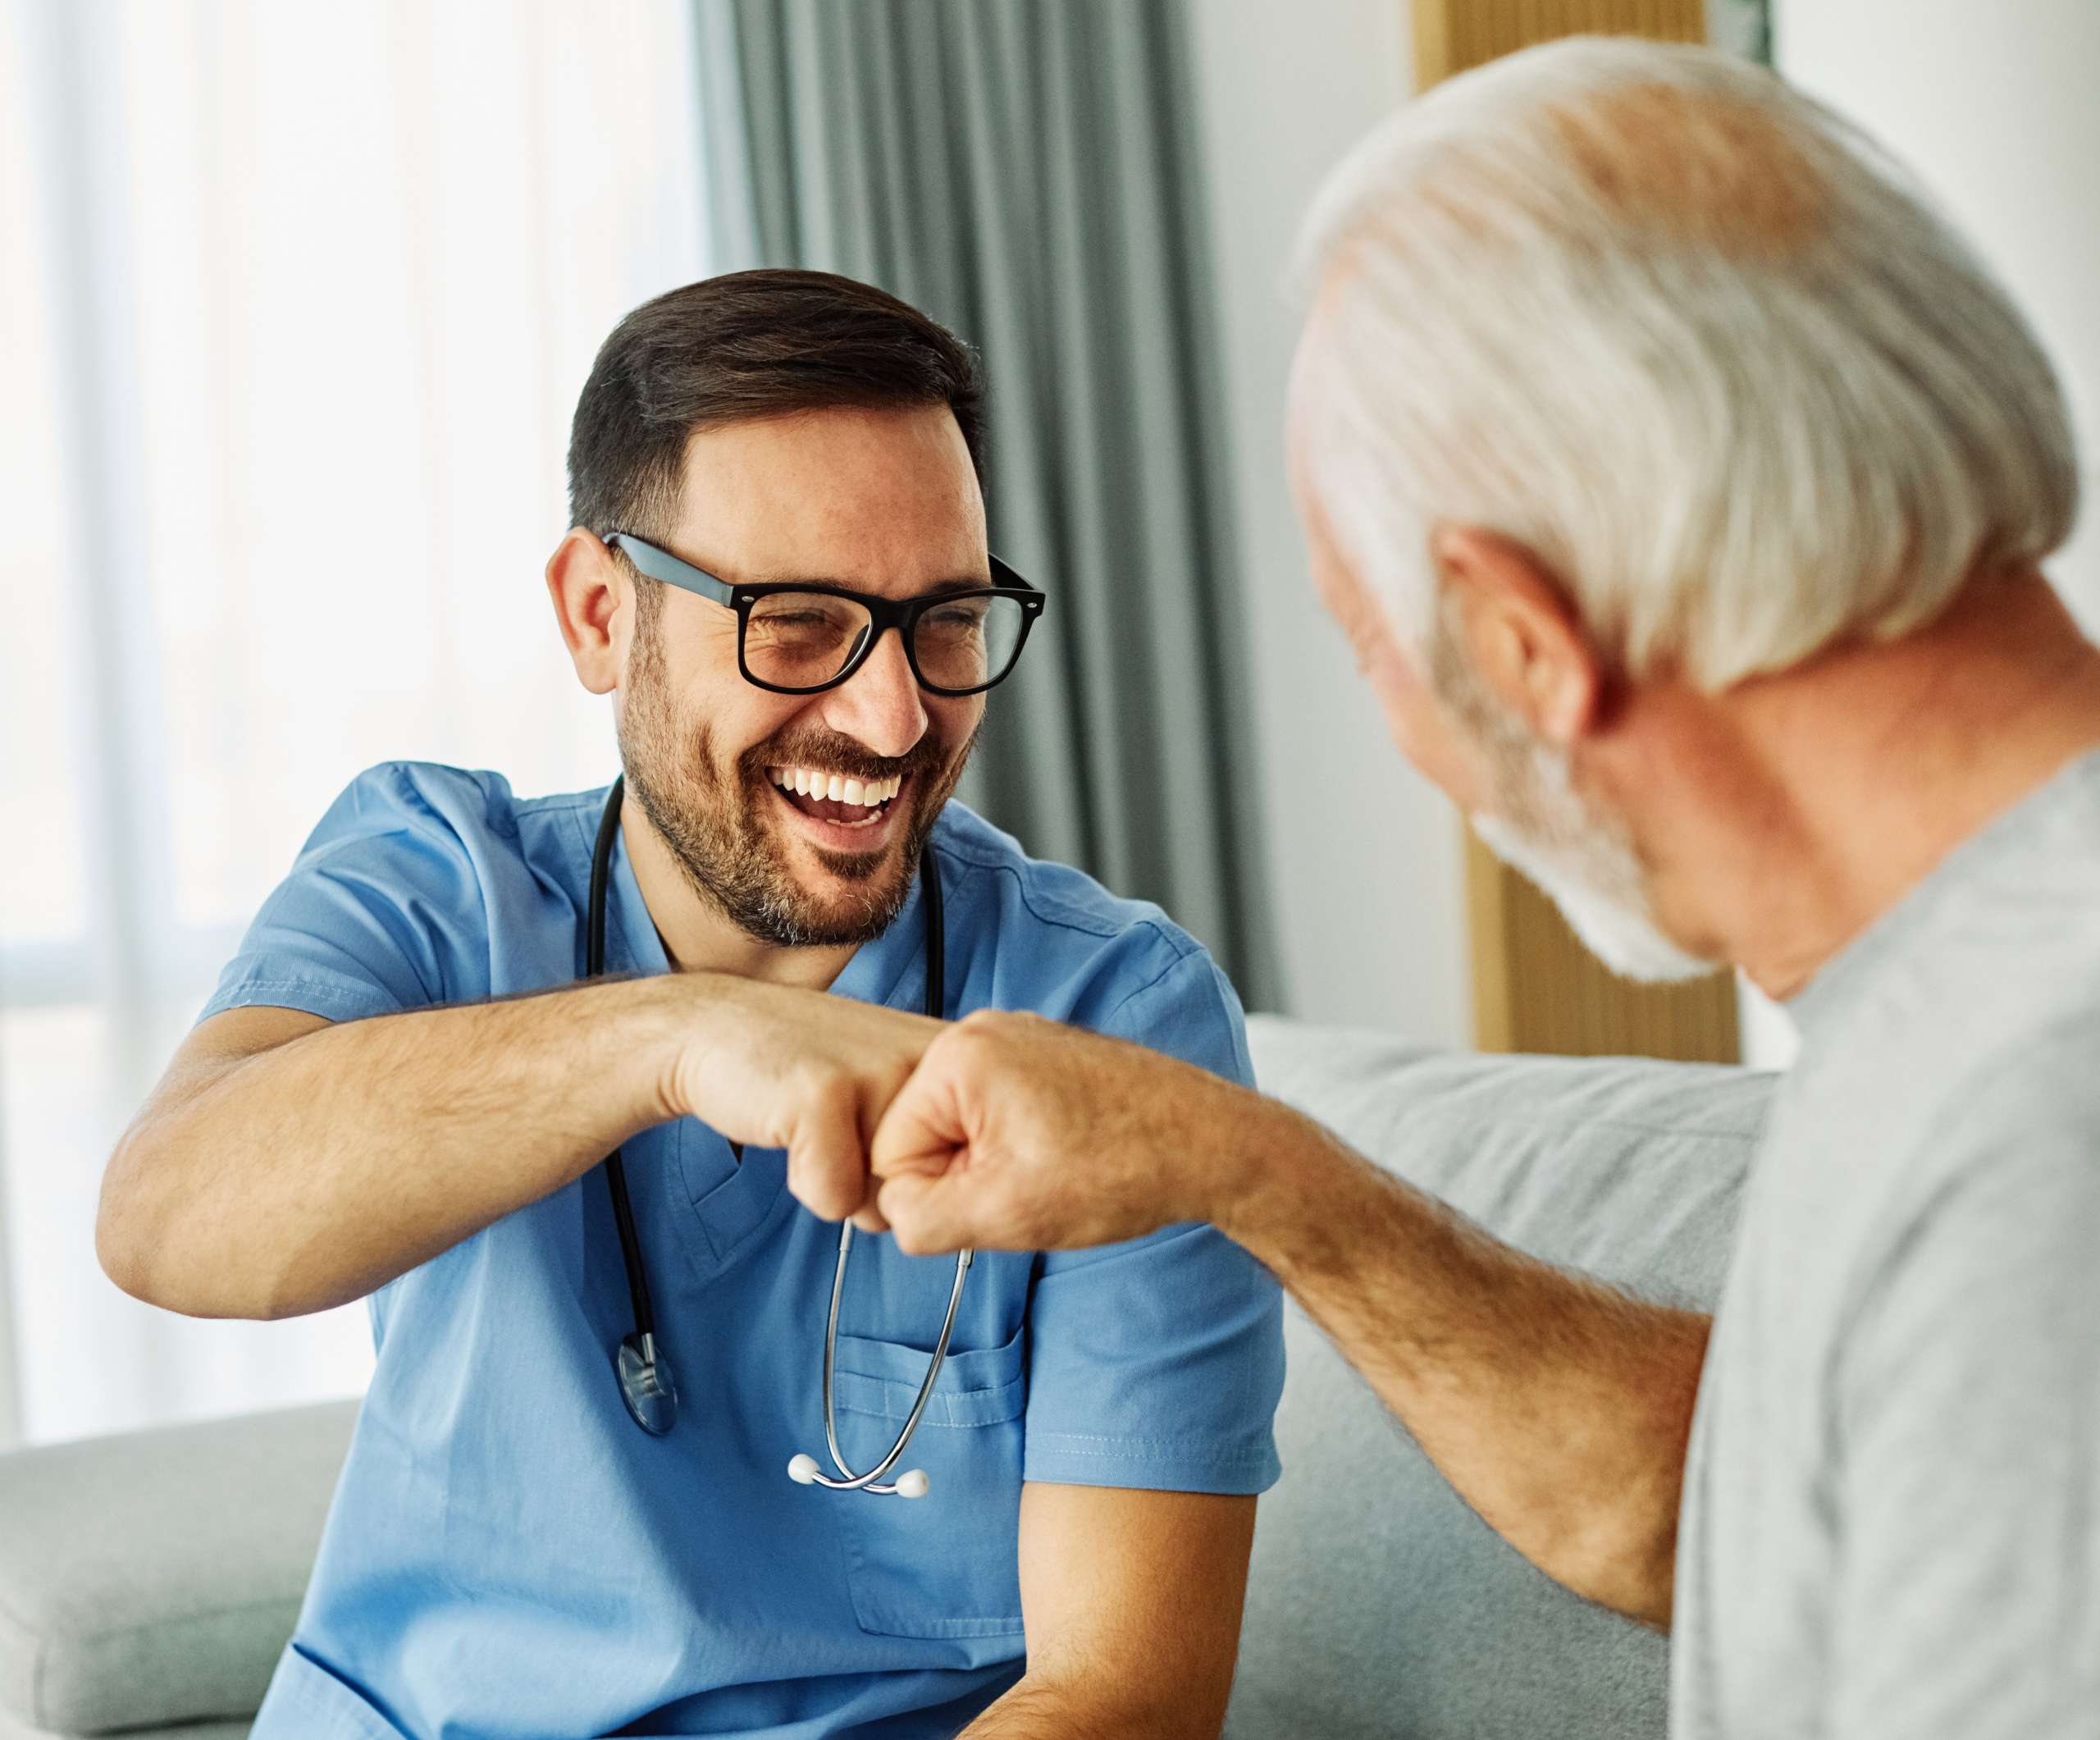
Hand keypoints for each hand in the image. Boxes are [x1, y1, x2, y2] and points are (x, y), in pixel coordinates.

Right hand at [661, 973, 941, 1226]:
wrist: (723, 1027)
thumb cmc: (814, 1073)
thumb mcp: (901, 1092)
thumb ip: (945, 1141)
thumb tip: (953, 1220)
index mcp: (963, 1056)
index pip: (973, 1176)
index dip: (917, 1173)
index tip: (880, 1122)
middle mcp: (935, 1056)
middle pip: (927, 1192)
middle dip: (877, 1179)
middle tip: (843, 1118)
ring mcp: (881, 1072)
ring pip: (883, 1203)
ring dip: (842, 1181)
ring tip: (821, 1118)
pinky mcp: (826, 1094)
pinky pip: (834, 1201)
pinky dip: (804, 1180)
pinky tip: (789, 1121)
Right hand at [868, 1010, 1251, 1253]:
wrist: (1215, 1145)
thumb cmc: (1122, 1170)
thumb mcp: (1003, 1213)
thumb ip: (921, 1219)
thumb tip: (893, 1213)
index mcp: (959, 1057)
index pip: (892, 1153)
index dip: (938, 1199)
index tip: (999, 1201)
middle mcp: (983, 1032)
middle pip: (926, 1135)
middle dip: (967, 1178)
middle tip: (1032, 1190)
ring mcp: (1020, 1040)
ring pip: (966, 1131)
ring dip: (997, 1167)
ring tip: (1057, 1175)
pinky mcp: (1049, 1058)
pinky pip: (1002, 1116)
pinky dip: (1026, 1148)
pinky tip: (1070, 1159)